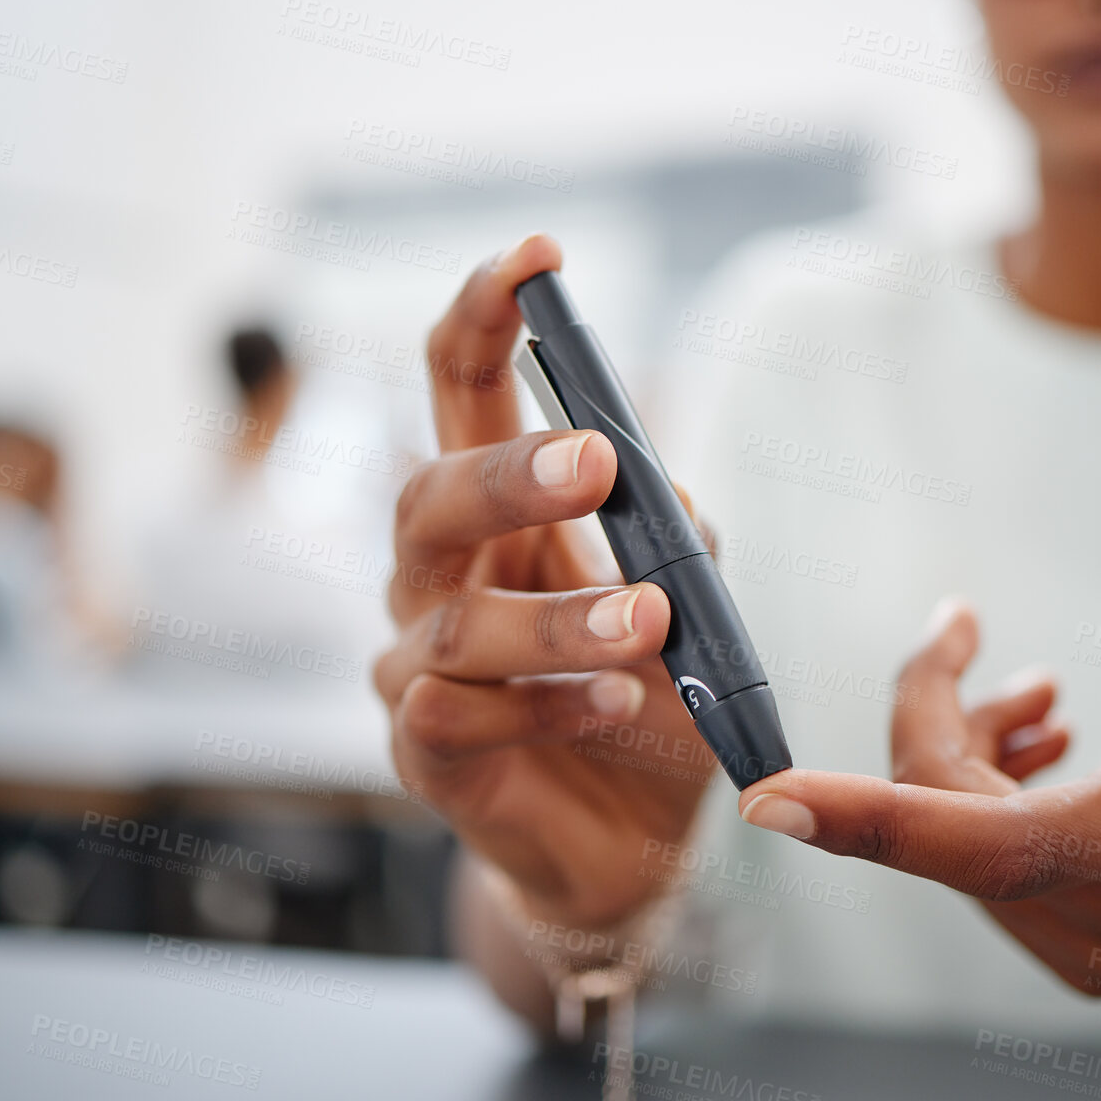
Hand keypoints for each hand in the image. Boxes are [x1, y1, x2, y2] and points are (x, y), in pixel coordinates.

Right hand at [374, 235, 713, 929]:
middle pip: (428, 496)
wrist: (628, 845)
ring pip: (453, 620)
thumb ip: (671, 543)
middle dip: (507, 473)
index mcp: (496, 518)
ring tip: (648, 623)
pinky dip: (541, 704)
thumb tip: (659, 488)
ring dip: (555, 615)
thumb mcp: (685, 612)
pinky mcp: (424, 756)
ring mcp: (415, 670)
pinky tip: (609, 702)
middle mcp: (435, 580)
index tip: (537, 255)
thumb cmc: (643, 705)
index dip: (485, 319)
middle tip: (592, 462)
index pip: (461, 396)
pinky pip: (456, 716)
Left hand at [738, 601, 1100, 994]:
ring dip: (960, 753)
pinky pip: (970, 864)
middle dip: (931, 716)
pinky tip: (1030, 748)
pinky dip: (973, 796)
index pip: (992, 846)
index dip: (876, 822)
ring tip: (1035, 699)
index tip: (769, 800)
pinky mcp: (1077, 958)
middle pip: (950, 817)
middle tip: (956, 630)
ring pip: (950, 839)